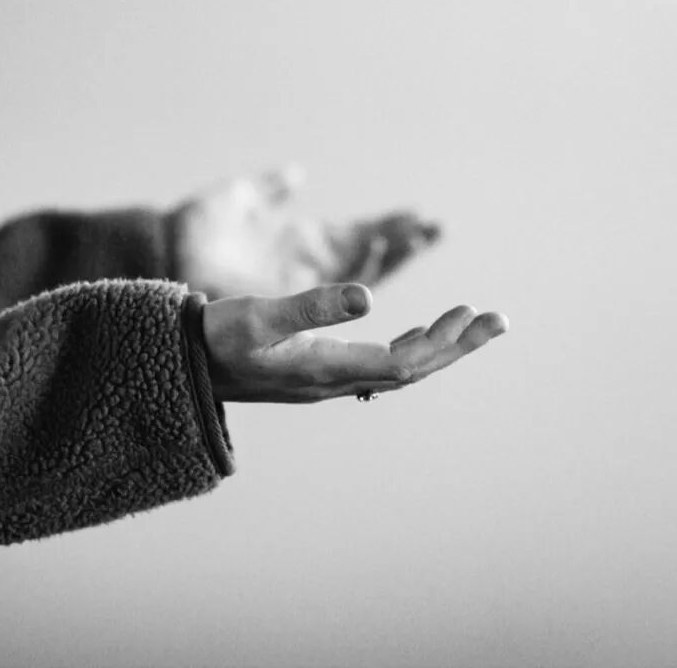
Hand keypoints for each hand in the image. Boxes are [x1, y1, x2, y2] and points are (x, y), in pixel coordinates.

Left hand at [172, 166, 440, 299]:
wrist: (162, 252)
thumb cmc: (194, 228)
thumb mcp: (238, 198)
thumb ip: (269, 189)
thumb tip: (295, 175)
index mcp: (299, 243)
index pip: (355, 236)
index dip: (388, 228)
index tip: (420, 217)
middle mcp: (306, 265)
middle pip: (367, 255)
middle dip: (401, 242)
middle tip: (436, 228)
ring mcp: (298, 283)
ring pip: (358, 271)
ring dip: (389, 252)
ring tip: (419, 234)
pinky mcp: (286, 296)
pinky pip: (330, 285)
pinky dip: (357, 264)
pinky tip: (377, 245)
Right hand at [202, 283, 507, 403]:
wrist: (178, 365)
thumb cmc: (214, 339)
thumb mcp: (259, 316)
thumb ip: (311, 307)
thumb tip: (369, 296)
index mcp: (327, 368)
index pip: (405, 363)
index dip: (445, 343)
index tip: (478, 315)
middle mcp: (333, 380)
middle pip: (411, 368)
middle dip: (456, 344)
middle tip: (498, 320)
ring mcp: (324, 379)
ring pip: (396, 367)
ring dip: (434, 345)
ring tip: (466, 321)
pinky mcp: (314, 371)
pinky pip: (375, 364)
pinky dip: (404, 346)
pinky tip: (414, 332)